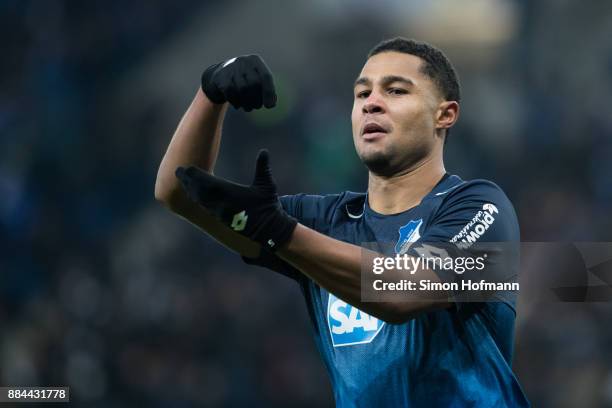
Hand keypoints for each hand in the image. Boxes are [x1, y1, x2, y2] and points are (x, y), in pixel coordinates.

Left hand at [175, 150, 295, 250]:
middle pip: (199, 191)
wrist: (268, 230)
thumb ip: (263, 167)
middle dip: (188, 181)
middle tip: (179, 171)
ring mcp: (220, 213)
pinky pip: (205, 207)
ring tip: (184, 181)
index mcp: (230, 194)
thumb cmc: (268, 206)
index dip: (195, 175)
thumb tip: (264, 151)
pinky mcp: (222, 219)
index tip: (186, 167)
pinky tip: (194, 194)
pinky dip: (197, 199)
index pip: (207, 182)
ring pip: (200, 200)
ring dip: (191, 190)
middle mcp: (221, 204)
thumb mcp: (267, 185)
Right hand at [201, 55, 276, 110]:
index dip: (269, 92)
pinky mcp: (221, 77)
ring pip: (242, 89)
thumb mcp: (256, 81)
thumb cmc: (244, 81)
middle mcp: (243, 61)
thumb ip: (266, 90)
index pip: (266, 76)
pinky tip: (238, 105)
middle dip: (257, 99)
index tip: (270, 106)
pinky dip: (236, 102)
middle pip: (254, 83)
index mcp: (255, 61)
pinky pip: (231, 93)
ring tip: (248, 108)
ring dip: (247, 103)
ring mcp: (231, 68)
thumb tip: (271, 104)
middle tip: (257, 107)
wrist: (219, 77)